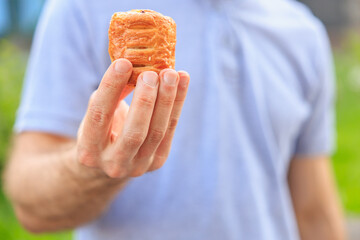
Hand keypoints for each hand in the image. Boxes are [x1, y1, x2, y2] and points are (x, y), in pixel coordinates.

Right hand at [76, 59, 188, 177]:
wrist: (111, 160)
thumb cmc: (101, 128)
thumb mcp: (97, 112)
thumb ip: (110, 94)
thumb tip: (133, 67)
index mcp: (89, 150)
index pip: (99, 116)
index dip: (111, 88)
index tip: (123, 63)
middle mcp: (113, 163)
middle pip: (134, 132)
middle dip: (145, 100)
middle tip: (151, 74)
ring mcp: (138, 166)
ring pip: (157, 131)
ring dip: (167, 99)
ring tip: (170, 74)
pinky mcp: (157, 161)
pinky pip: (171, 129)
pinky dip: (178, 102)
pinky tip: (182, 81)